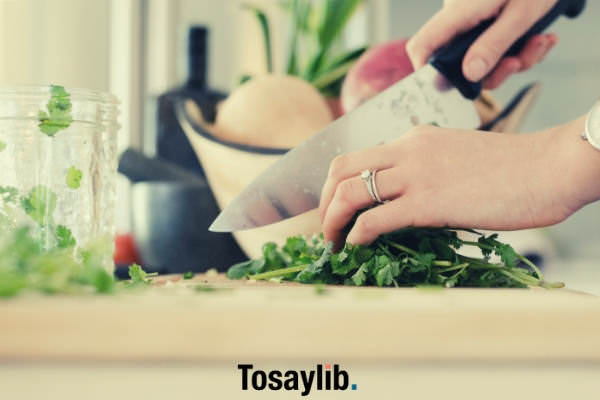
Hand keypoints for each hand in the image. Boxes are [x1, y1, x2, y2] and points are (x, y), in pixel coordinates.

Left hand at [319, 117, 598, 248]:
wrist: (548, 167)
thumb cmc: (510, 168)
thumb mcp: (455, 157)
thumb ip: (424, 170)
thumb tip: (402, 200)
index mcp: (413, 139)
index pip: (357, 157)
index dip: (335, 185)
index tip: (335, 209)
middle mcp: (407, 150)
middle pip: (340, 169)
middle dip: (323, 202)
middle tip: (326, 228)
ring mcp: (415, 174)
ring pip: (349, 192)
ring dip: (332, 221)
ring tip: (333, 243)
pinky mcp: (428, 202)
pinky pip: (375, 219)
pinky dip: (357, 234)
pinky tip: (357, 245)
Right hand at [406, 0, 558, 88]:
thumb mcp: (521, 13)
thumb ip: (494, 44)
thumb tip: (470, 74)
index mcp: (459, 11)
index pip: (423, 45)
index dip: (426, 71)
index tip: (446, 88)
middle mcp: (460, 18)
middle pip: (458, 62)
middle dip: (494, 71)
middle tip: (518, 62)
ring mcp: (474, 21)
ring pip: (483, 59)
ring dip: (515, 60)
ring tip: (540, 42)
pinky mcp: (489, 23)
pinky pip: (496, 49)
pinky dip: (521, 50)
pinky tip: (541, 38)